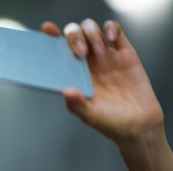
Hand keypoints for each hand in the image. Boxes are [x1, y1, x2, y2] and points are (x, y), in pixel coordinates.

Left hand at [41, 19, 163, 147]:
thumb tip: (65, 92)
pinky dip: (110, 29)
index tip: (47, 30)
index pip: (57, 51)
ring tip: (98, 52)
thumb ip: (76, 104)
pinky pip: (115, 31)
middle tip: (80, 52)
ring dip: (91, 34)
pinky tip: (110, 39)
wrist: (139, 124)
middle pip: (74, 35)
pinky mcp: (124, 53)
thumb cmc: (110, 122)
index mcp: (73, 75)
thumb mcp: (90, 116)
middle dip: (73, 36)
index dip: (51, 37)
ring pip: (92, 30)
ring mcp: (105, 57)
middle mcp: (86, 63)